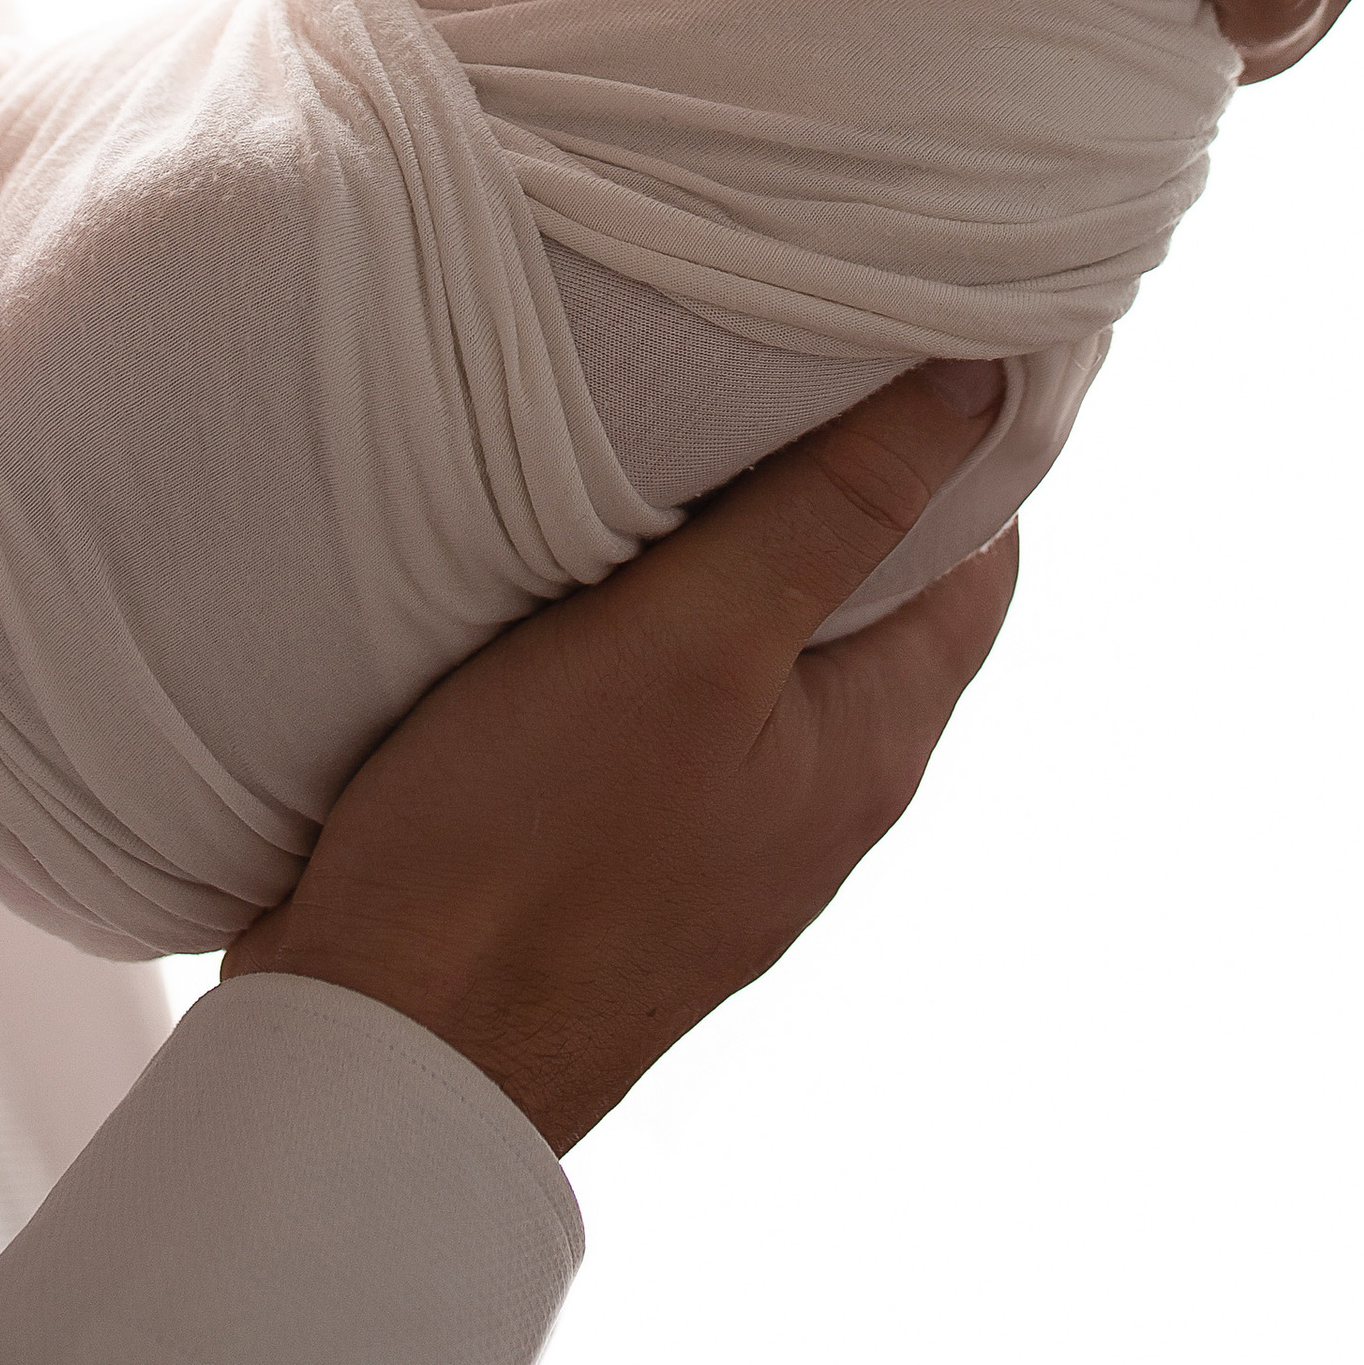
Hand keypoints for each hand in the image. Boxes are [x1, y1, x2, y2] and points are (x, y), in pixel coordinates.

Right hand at [222, 363, 1017, 1149]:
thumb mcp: (699, 640)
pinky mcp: (619, 828)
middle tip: (770, 333)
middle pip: (871, 582)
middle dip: (833, 462)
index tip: (911, 319)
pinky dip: (649, 598)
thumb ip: (834, 509)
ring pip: (761, 627)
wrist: (385, 1045)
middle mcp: (817, 784)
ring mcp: (719, 815)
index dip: (962, 434)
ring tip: (665, 417)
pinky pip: (669, 682)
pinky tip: (576, 546)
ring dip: (728, 530)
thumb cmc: (535, 849)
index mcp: (875, 742)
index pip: (978, 553)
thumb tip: (978, 383)